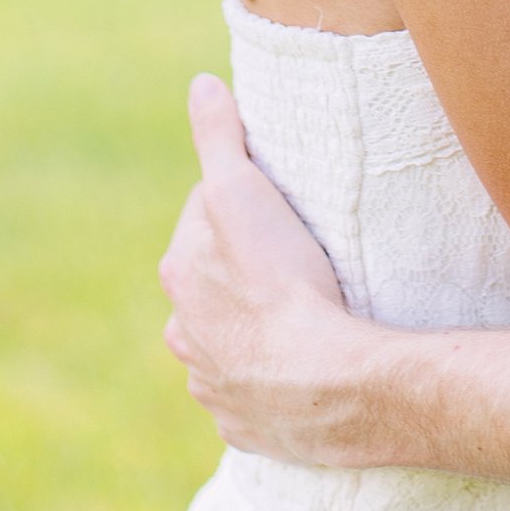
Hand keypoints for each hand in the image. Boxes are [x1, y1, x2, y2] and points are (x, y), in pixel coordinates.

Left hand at [160, 74, 380, 465]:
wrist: (328, 383)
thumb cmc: (287, 283)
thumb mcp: (247, 194)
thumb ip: (220, 140)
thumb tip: (200, 85)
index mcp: (181, 276)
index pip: (205, 220)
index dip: (244, 204)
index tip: (281, 204)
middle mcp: (186, 333)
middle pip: (212, 285)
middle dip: (243, 271)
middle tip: (300, 259)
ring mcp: (215, 385)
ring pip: (228, 344)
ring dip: (253, 330)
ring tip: (306, 317)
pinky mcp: (248, 425)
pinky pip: (254, 396)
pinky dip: (272, 380)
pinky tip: (305, 368)